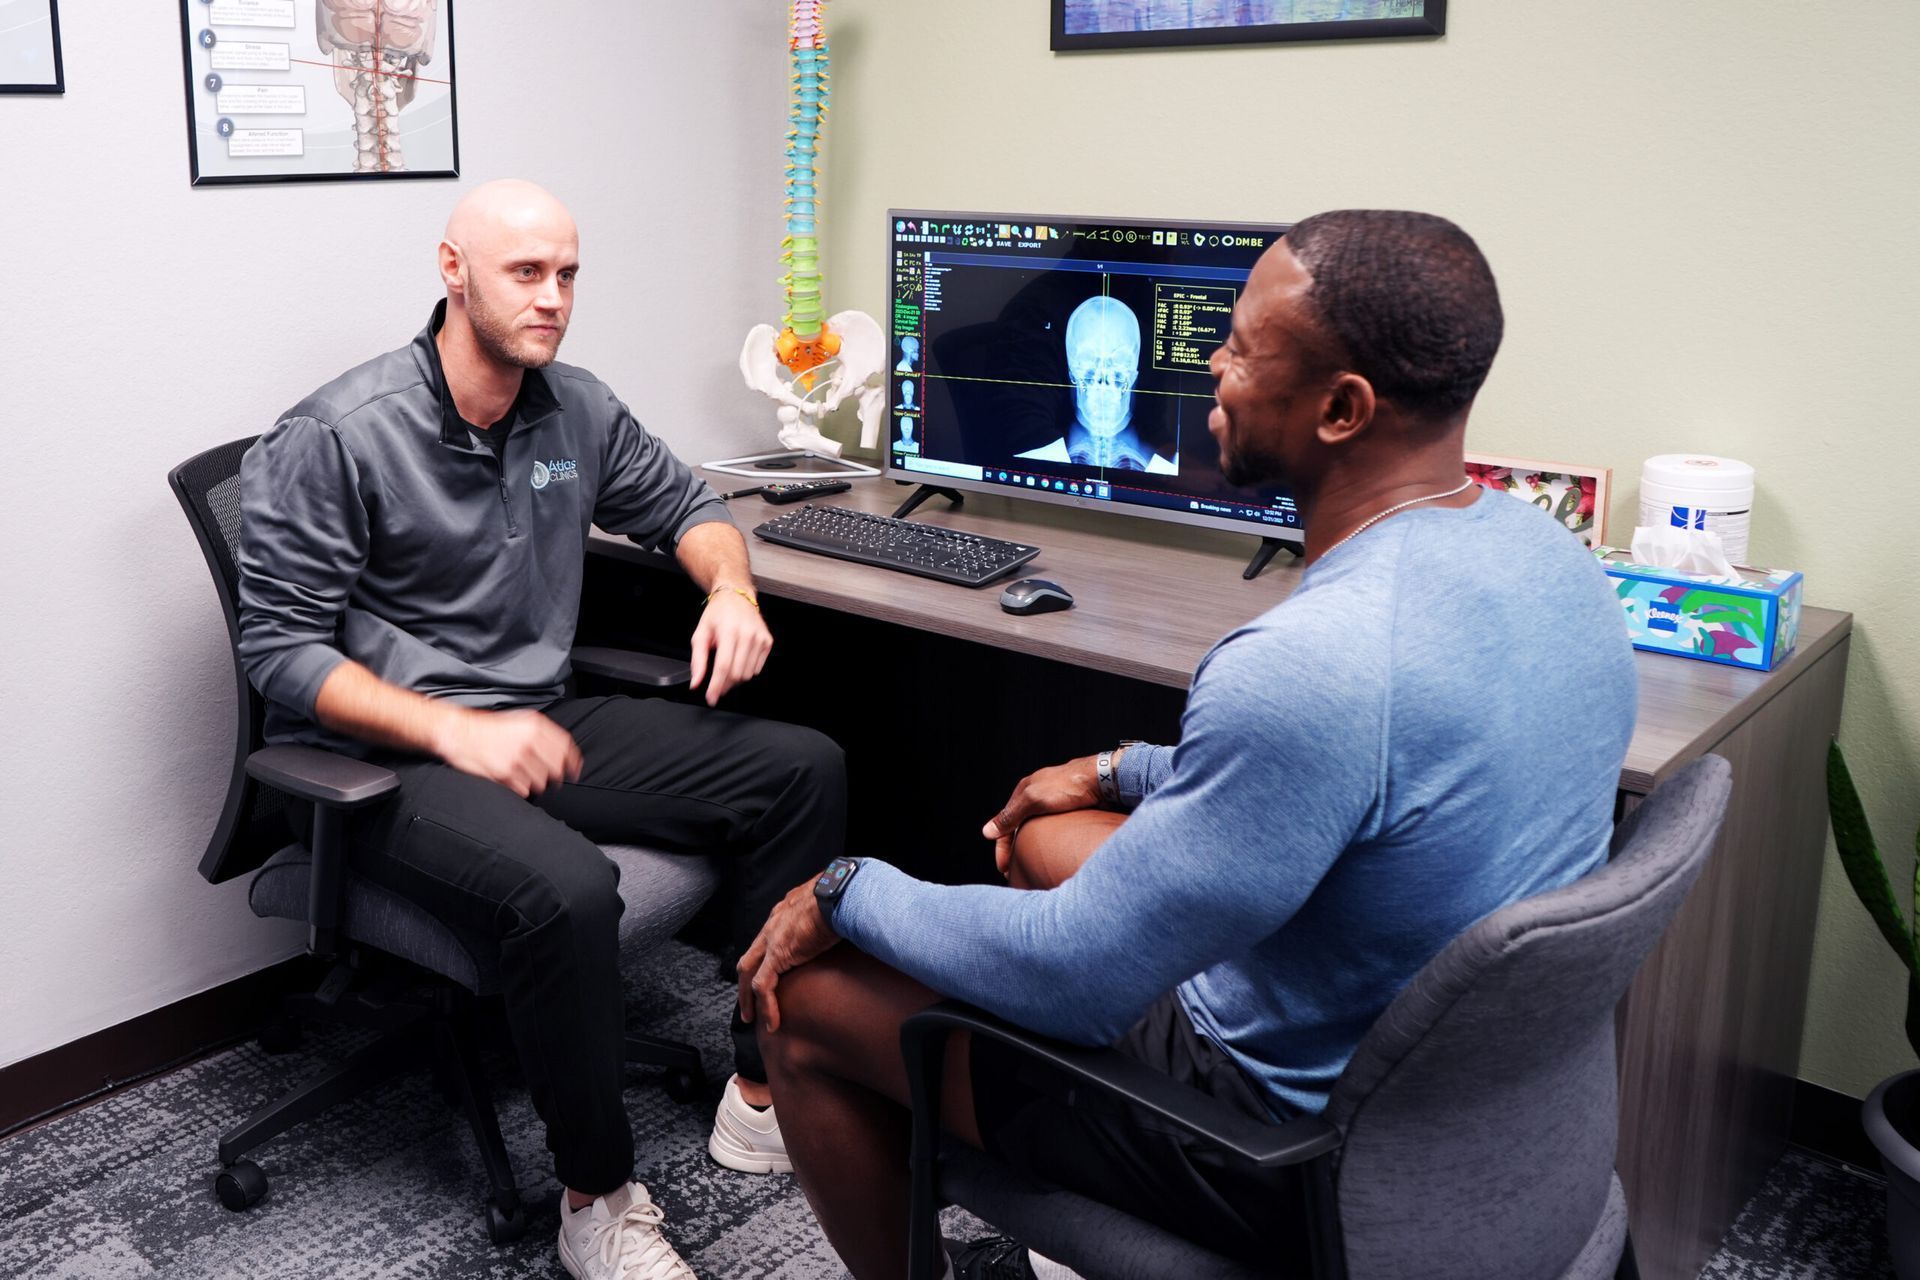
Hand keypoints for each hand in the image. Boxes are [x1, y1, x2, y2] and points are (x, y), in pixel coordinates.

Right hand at [434, 707, 581, 797]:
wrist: (458, 732)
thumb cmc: (489, 728)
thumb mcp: (519, 720)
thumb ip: (542, 734)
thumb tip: (564, 752)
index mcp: (535, 725)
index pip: (565, 747)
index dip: (573, 762)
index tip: (574, 771)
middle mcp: (529, 741)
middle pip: (557, 767)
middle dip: (555, 776)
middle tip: (550, 779)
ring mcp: (517, 758)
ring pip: (541, 782)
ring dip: (535, 783)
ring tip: (522, 775)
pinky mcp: (504, 773)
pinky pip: (524, 790)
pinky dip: (520, 789)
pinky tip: (510, 779)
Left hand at [690, 587, 772, 706]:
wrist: (736, 596)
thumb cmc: (717, 614)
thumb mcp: (700, 633)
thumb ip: (698, 660)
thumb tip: (696, 682)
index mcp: (728, 631)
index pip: (723, 666)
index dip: (716, 686)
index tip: (711, 698)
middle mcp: (747, 634)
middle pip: (737, 673)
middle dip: (724, 684)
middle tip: (716, 684)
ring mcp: (760, 638)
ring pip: (748, 674)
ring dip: (735, 679)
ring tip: (726, 668)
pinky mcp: (767, 642)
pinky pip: (757, 668)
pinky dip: (746, 670)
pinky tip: (738, 660)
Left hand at [737, 878, 839, 1031]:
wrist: (839, 892)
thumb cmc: (842, 895)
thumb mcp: (829, 907)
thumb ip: (828, 918)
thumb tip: (844, 926)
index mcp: (784, 912)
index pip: (766, 940)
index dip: (763, 961)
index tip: (767, 978)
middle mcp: (772, 924)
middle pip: (749, 958)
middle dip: (745, 982)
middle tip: (748, 1003)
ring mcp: (772, 939)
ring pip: (748, 973)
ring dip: (748, 998)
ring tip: (752, 1018)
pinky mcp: (777, 954)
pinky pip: (763, 986)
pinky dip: (765, 1006)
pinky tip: (772, 1022)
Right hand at [983, 755, 1102, 878]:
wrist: (1104, 778)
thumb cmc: (1069, 786)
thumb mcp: (1033, 801)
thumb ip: (1010, 816)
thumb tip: (987, 831)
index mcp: (1024, 791)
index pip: (1005, 823)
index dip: (1002, 848)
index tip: (1004, 869)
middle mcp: (1037, 795)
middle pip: (1019, 826)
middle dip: (1014, 849)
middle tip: (1014, 871)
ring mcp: (1054, 801)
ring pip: (1035, 827)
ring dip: (1030, 845)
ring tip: (1031, 864)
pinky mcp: (1070, 807)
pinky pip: (1052, 828)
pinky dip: (1046, 841)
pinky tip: (1051, 851)